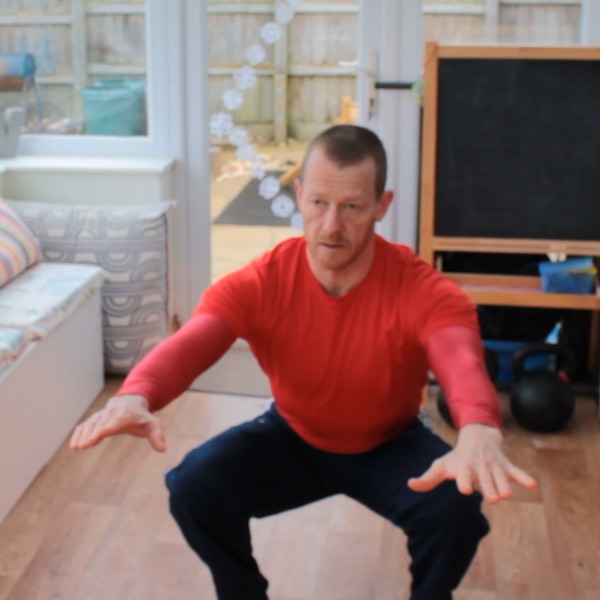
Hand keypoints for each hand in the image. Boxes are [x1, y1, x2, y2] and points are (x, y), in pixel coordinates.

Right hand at [70, 394, 165, 451]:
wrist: (130, 402)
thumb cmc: (142, 417)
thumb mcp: (153, 425)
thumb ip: (157, 436)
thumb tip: (163, 449)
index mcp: (124, 415)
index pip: (112, 423)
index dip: (103, 430)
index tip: (96, 438)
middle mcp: (111, 413)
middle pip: (99, 424)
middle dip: (91, 434)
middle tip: (82, 446)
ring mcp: (101, 415)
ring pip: (90, 424)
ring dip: (83, 435)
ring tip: (76, 447)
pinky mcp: (95, 418)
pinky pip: (85, 425)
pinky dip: (79, 433)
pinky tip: (74, 445)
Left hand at [407, 423, 536, 503]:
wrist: (477, 437)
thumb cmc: (456, 457)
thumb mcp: (441, 465)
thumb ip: (427, 478)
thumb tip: (409, 485)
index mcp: (463, 467)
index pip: (463, 475)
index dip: (464, 481)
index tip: (465, 490)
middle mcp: (478, 466)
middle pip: (484, 479)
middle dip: (487, 487)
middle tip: (493, 499)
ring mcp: (493, 465)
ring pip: (499, 476)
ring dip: (503, 484)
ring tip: (506, 495)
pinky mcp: (505, 465)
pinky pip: (516, 471)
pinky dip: (524, 477)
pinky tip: (533, 484)